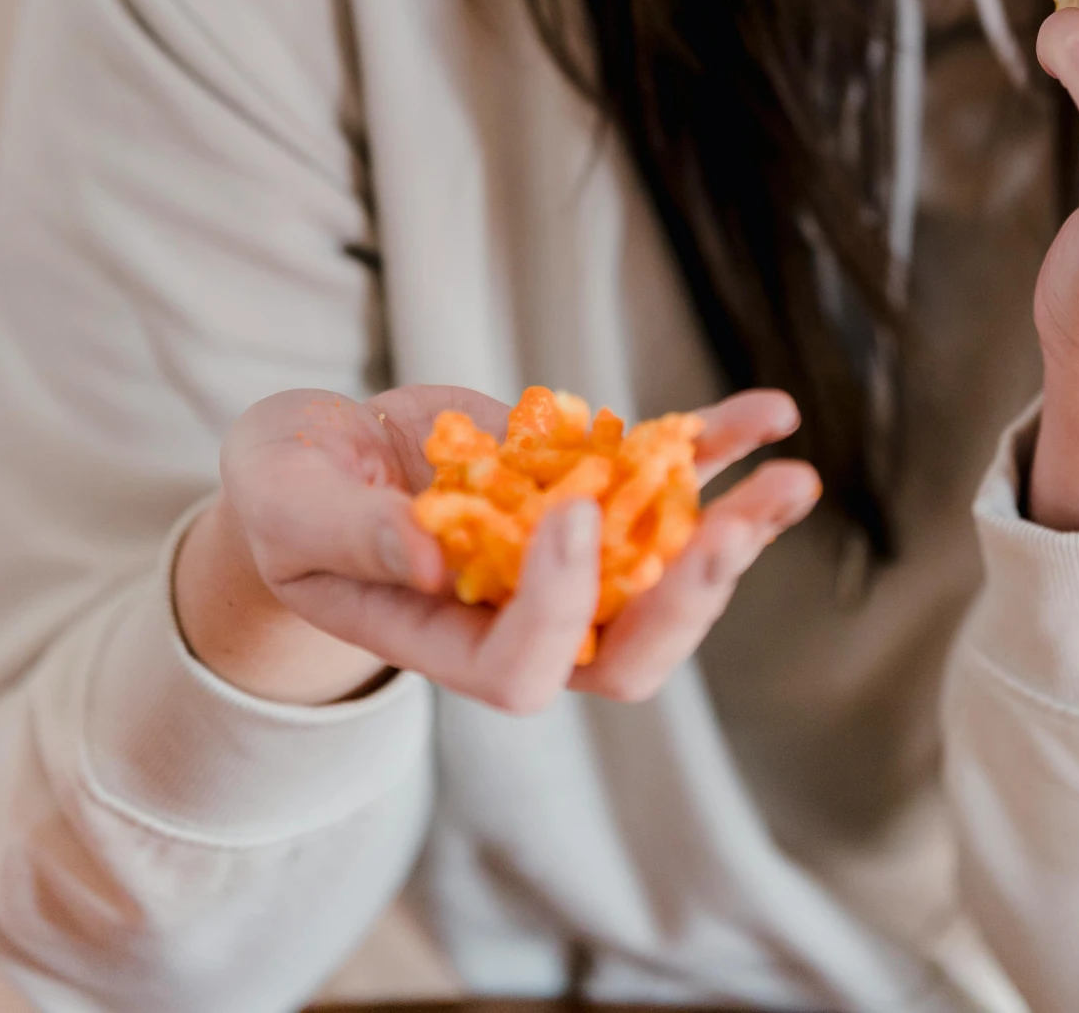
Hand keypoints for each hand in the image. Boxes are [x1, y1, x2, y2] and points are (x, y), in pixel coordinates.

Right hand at [174, 382, 817, 710]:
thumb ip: (348, 536)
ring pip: (669, 565)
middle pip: (627, 645)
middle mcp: (523, 612)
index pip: (521, 665)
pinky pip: (668, 474)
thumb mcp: (285, 507)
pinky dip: (720, 445)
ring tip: (793, 476)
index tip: (563, 517)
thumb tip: (428, 560)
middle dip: (690, 598)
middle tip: (733, 535)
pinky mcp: (587, 481)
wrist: (320, 457)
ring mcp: (566, 550)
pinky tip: (770, 413)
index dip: (553, 606)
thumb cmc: (285, 498)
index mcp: (445, 640)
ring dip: (738, 525)